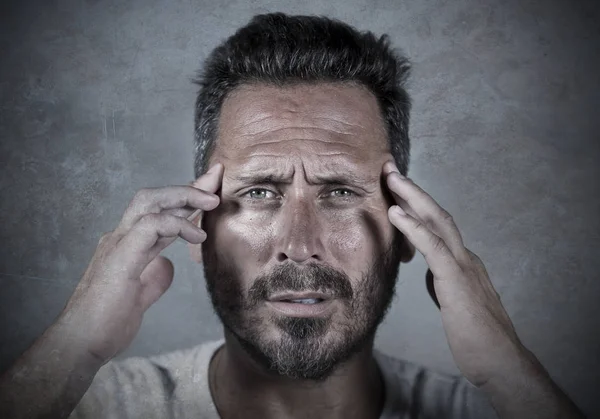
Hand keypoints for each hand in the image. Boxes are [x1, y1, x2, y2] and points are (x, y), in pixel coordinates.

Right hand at [58, 163, 223, 364]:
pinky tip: (196, 235)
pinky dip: (176, 224)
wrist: (80, 344)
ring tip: (212, 200)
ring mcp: (117, 244)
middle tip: (215, 178)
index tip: (210, 189)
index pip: (159, 213)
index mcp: (127, 246)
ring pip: (149, 202)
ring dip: (184, 195)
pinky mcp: (120, 257)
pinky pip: (149, 226)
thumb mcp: (140, 296)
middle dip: (187, 186)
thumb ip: (153, 278)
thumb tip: (168, 266)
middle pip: (154, 198)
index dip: (185, 199)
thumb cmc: (106, 323)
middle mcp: (120, 238)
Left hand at [382, 161, 525, 386]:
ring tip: (391, 177)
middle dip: (412, 189)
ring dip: (413, 196)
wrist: (499, 362)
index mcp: (461, 262)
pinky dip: (414, 227)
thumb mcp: (453, 301)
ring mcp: (464, 266)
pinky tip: (395, 212)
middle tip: (389, 168)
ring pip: (438, 221)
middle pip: (437, 213)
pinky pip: (434, 247)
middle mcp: (464, 257)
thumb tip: (430, 270)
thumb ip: (443, 280)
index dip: (416, 204)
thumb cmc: (475, 336)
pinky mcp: (458, 280)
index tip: (394, 187)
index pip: (436, 225)